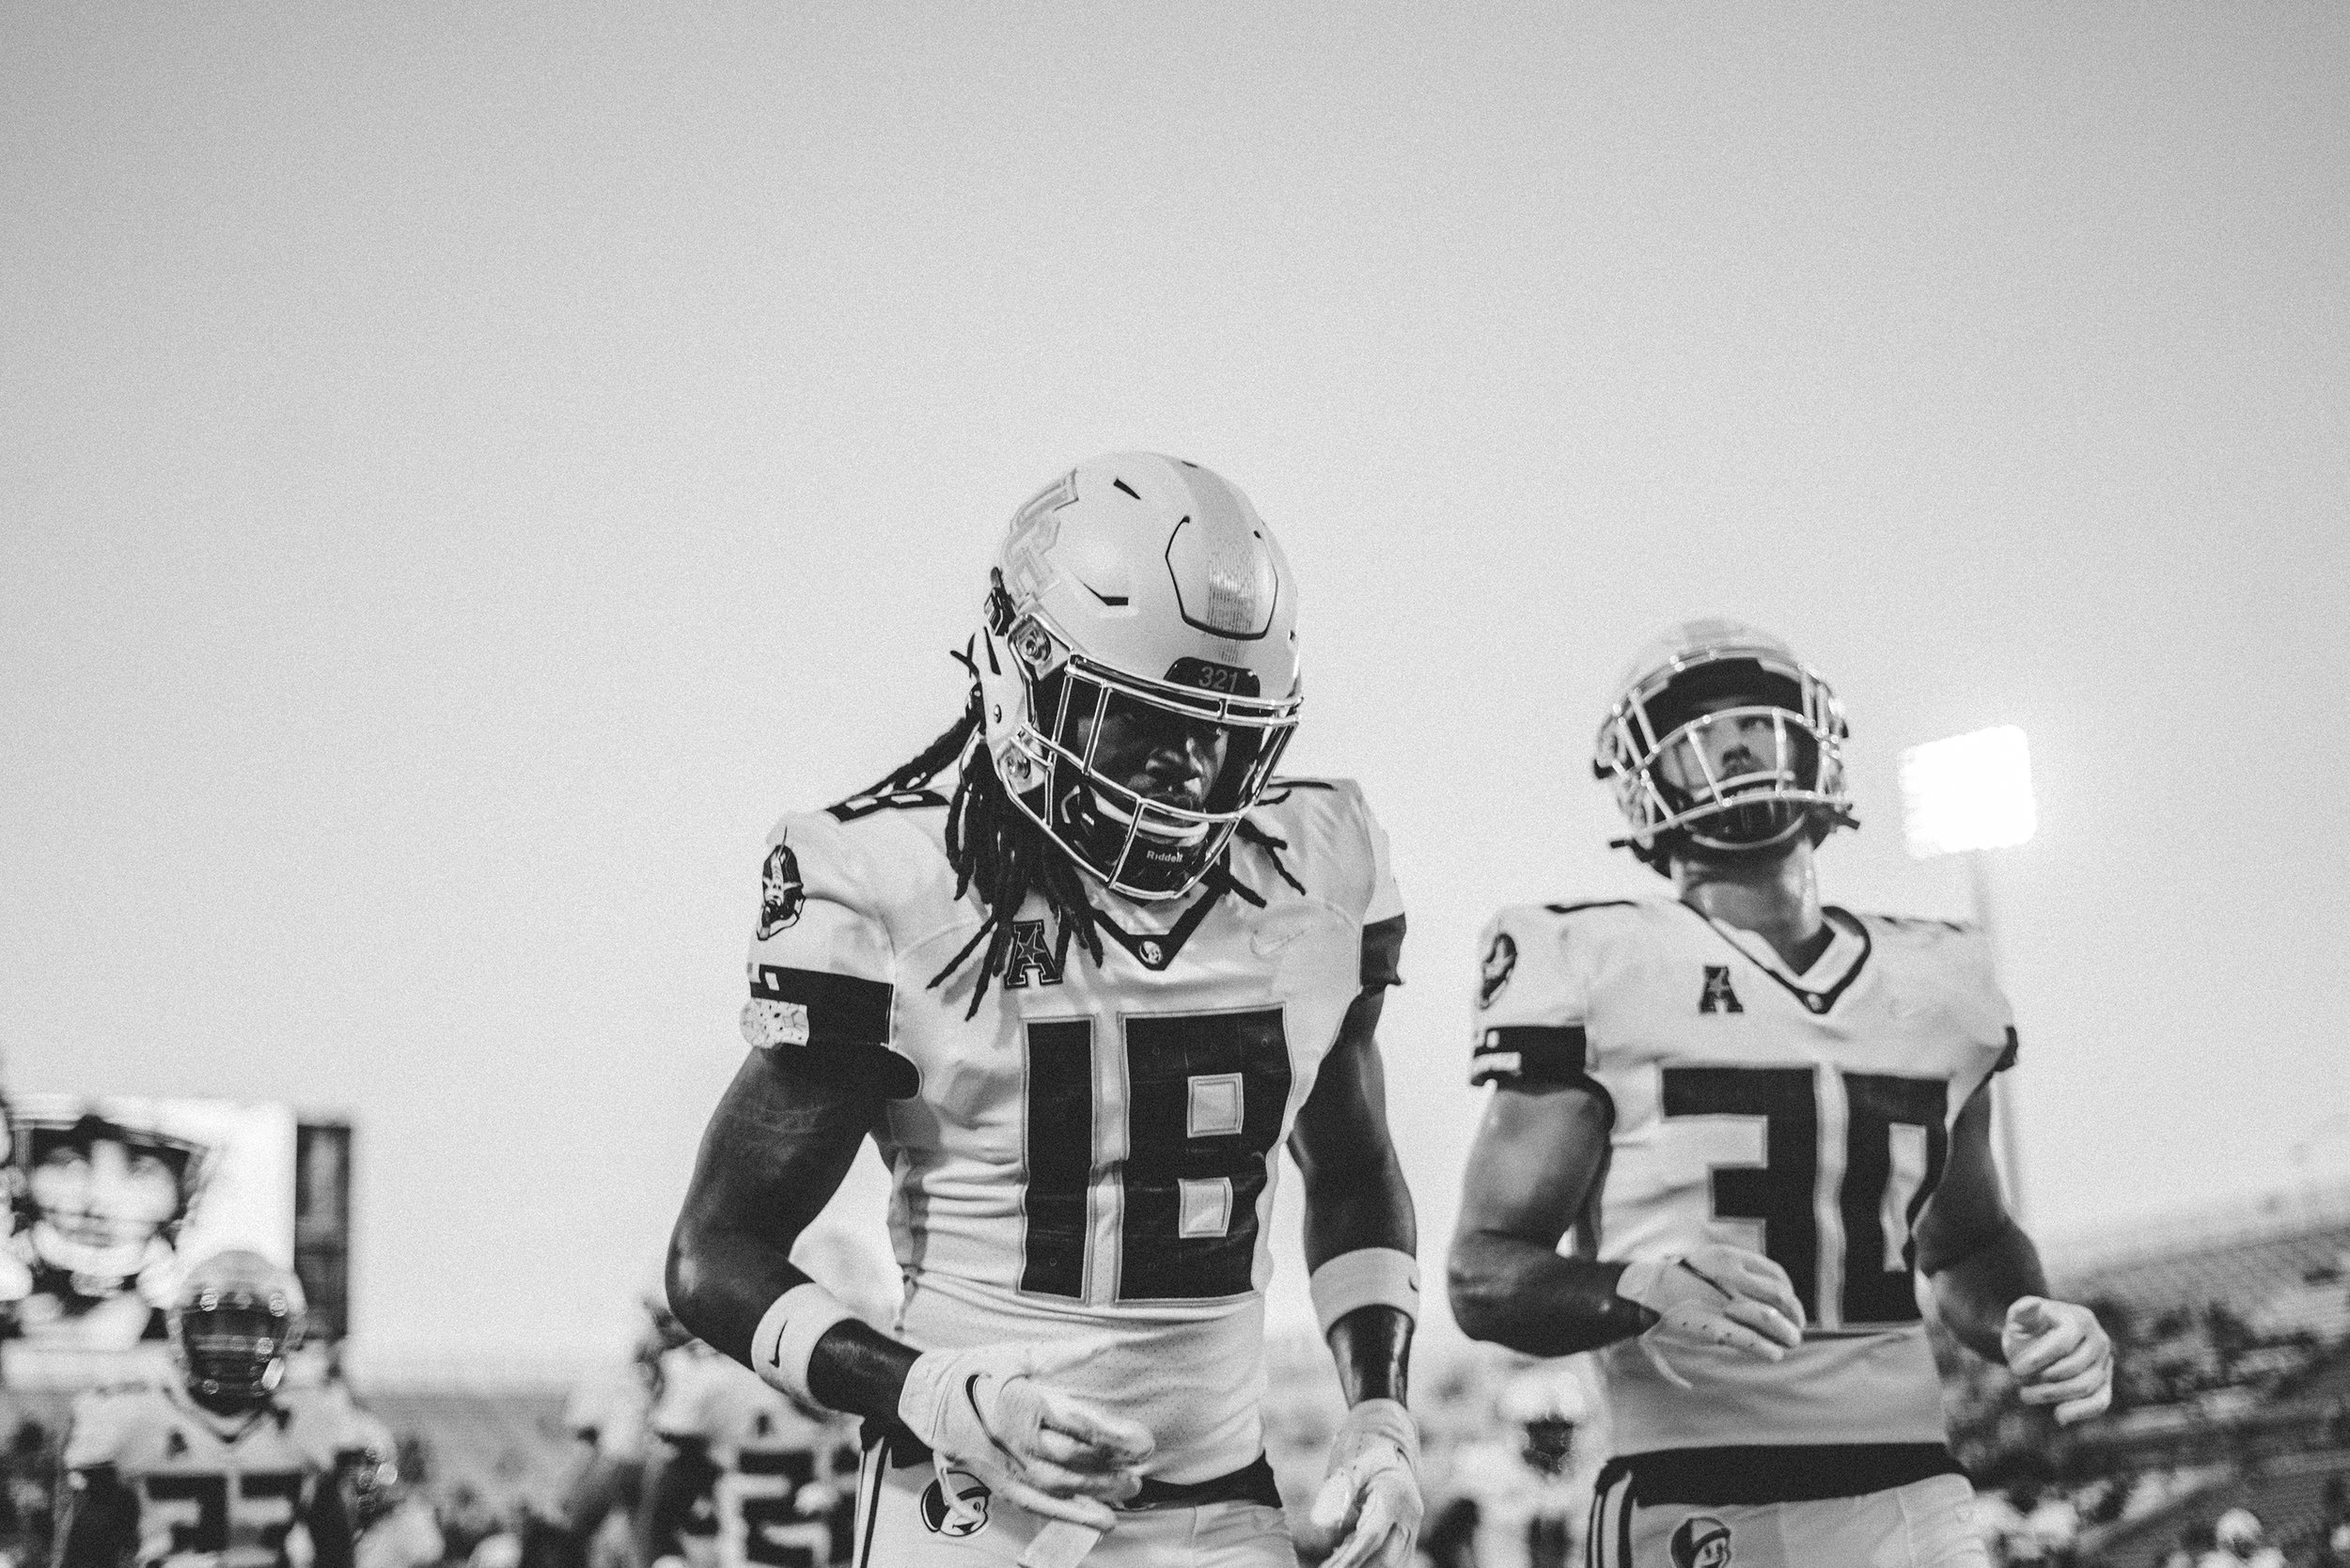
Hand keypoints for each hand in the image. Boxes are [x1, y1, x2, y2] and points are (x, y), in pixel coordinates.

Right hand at [896, 1339, 1152, 1531]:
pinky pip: (1039, 1506)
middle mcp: (1016, 1439)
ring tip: (1130, 1489)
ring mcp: (1007, 1466)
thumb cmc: (976, 1370)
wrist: (926, 1398)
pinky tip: (1100, 1518)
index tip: (1142, 1439)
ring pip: (1060, 1488)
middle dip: (1113, 1465)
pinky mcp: (1000, 1483)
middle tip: (1143, 1463)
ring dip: (1099, 1492)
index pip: (1078, 1424)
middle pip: (1073, 1460)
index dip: (1114, 1436)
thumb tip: (1110, 1341)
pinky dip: (1071, 1516)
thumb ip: (1069, 1353)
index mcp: (1023, 1402)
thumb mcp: (1022, 1352)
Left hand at [1310, 1398, 1420, 1567]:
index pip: (1370, 1536)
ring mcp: (1412, 1528)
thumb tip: (1322, 1523)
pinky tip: (1347, 1558)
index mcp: (1394, 1495)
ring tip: (1335, 1562)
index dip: (1349, 1557)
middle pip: (1384, 1557)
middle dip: (1356, 1567)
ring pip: (1390, 1563)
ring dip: (1364, 1567)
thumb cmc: (1367, 1455)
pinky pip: (1393, 1560)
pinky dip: (1371, 1563)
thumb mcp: (1351, 1465)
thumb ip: (1337, 1490)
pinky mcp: (1409, 1537)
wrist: (1392, 1450)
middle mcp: (1409, 1515)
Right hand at [1615, 1245, 1805, 1388]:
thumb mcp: (1708, 1262)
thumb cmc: (1676, 1278)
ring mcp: (1722, 1302)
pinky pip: (1749, 1339)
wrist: (1646, 1289)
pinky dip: (1765, 1349)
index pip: (1776, 1274)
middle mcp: (1730, 1277)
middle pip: (1779, 1296)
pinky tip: (1774, 1355)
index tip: (1791, 1306)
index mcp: (1730, 1257)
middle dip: (1794, 1314)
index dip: (1790, 1293)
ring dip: (1786, 1333)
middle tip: (1797, 1329)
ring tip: (1791, 1342)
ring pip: (1769, 1318)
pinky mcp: (1714, 1327)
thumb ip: (1734, 1270)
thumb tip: (1764, 1286)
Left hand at [2002, 1297, 2112, 1423]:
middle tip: (2017, 1382)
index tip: (2014, 1369)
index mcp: (2080, 1319)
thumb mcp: (2020, 1317)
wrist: (2040, 1340)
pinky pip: (2100, 1401)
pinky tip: (2058, 1417)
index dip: (2038, 1359)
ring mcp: (2105, 1362)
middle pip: (2074, 1368)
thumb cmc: (2027, 1328)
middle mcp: (2099, 1339)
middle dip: (2042, 1379)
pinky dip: (2081, 1411)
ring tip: (2025, 1395)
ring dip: (2053, 1396)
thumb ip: (2023, 1311)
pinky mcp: (2105, 1382)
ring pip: (2085, 1386)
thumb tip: (2031, 1304)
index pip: (2062, 1344)